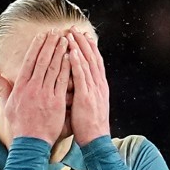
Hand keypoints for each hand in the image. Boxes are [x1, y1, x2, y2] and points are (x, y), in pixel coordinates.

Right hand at [1, 32, 70, 146]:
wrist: (30, 143)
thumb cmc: (20, 125)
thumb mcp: (7, 105)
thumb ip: (2, 86)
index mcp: (20, 87)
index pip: (29, 62)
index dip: (36, 47)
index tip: (42, 35)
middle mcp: (32, 88)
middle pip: (41, 61)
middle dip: (49, 44)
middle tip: (55, 32)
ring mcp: (45, 94)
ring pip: (53, 68)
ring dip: (59, 52)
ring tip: (65, 40)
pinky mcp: (56, 102)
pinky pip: (62, 81)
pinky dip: (67, 67)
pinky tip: (71, 57)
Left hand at [68, 29, 110, 145]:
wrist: (96, 141)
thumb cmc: (88, 126)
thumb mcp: (88, 106)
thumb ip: (83, 93)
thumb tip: (76, 86)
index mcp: (99, 87)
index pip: (94, 62)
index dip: (89, 47)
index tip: (81, 35)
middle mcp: (98, 85)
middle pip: (92, 58)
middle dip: (83, 42)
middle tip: (74, 28)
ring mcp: (94, 90)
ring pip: (87, 63)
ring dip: (79, 47)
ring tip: (71, 34)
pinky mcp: (86, 96)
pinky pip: (82, 76)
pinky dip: (77, 62)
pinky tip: (72, 51)